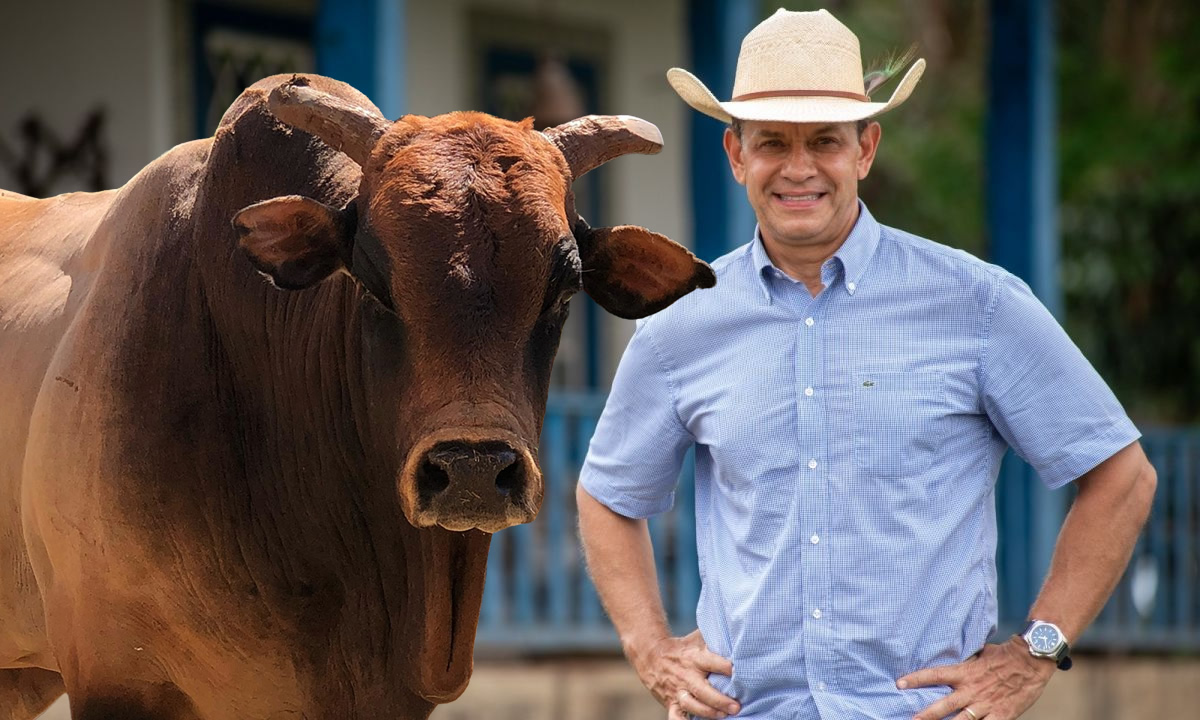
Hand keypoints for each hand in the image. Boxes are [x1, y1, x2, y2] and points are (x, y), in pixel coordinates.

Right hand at [627, 629, 739, 718]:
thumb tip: (738, 632)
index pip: (712, 662)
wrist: (650, 655)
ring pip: (691, 704)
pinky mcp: (670, 701)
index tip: (738, 671)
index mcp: (694, 658)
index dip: (726, 667)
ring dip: (708, 712)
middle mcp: (686, 675)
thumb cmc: (682, 647)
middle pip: (703, 690)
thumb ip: (714, 639)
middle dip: (720, 699)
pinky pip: (675, 716)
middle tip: (736, 706)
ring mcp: (677, 690)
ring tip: (723, 716)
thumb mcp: (696, 639)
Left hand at [897, 636, 1056, 719]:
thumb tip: (956, 662)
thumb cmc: (1005, 655)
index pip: (935, 675)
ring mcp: (986, 704)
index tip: (900, 683)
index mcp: (965, 673)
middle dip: (925, 715)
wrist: (1031, 660)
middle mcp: (972, 690)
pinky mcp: (1001, 715)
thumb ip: (967, 663)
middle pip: (944, 705)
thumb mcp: (981, 655)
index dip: (917, 679)